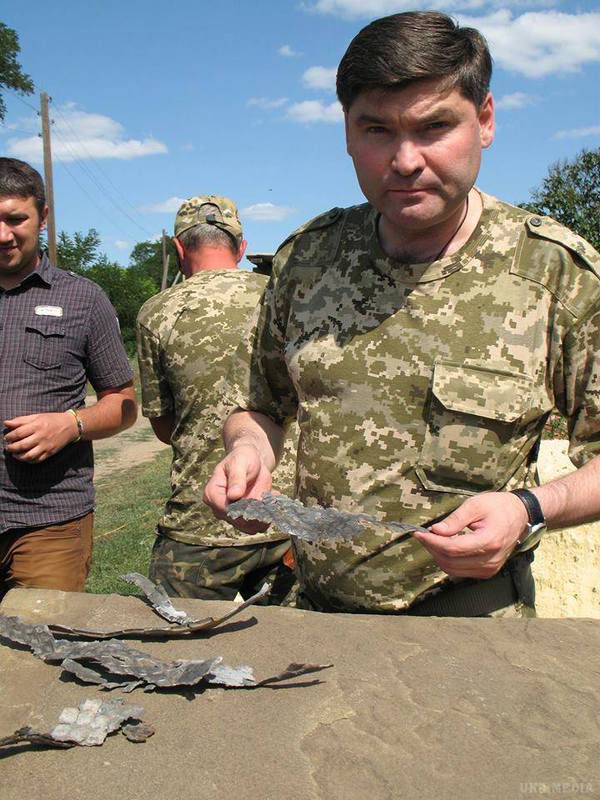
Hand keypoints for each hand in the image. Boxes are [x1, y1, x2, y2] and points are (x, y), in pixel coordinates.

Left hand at [3, 412, 78, 462]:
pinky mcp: (50, 453)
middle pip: (22, 445)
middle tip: (8, 447)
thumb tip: (6, 423)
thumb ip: (20, 420)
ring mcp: (46, 446)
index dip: (9, 437)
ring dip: (18, 456)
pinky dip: (28, 461)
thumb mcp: (36, 416)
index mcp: (37, 426)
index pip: (18, 433)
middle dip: (11, 448)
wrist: (70, 426)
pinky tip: (24, 457)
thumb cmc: (52, 420)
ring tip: (14, 454)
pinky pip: (37, 460)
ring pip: (28, 455)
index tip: (7, 438)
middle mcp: (41, 436)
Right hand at [203, 444, 272, 533]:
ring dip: (265, 514)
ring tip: (272, 496)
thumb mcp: (239, 463)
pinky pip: (259, 525)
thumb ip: (236, 478)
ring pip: (250, 526)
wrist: (252, 461)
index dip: (244, 508)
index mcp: (212, 493)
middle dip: (257, 512)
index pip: (226, 509)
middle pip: (239, 521)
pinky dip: (269, 515)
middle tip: (269, 497)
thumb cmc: (242, 458)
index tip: (259, 500)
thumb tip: (233, 495)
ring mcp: (232, 515)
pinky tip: (272, 498)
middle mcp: (219, 508)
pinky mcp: (245, 519)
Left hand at [412, 492, 528, 578]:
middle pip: (450, 561)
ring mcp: (489, 569)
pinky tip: (445, 547)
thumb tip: (436, 530)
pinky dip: (448, 560)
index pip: (452, 548)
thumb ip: (455, 519)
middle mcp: (490, 560)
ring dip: (438, 555)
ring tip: (432, 540)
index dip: (432, 542)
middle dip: (432, 548)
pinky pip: (460, 571)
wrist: (521, 516)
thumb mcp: (476, 505)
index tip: (418, 533)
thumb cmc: (499, 507)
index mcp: (489, 541)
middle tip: (423, 534)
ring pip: (453, 569)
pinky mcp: (487, 572)